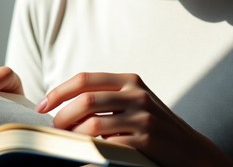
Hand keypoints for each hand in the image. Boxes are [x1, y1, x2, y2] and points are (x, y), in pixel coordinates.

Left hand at [36, 72, 232, 166]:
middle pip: (86, 99)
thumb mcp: (134, 100)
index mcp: (129, 80)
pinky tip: (84, 154)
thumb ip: (108, 95)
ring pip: (93, 123)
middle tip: (52, 128)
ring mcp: (143, 117)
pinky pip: (107, 145)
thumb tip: (66, 101)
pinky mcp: (146, 141)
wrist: (190, 149)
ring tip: (66, 141)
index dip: (59, 91)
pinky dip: (89, 150)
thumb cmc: (153, 124)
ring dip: (72, 135)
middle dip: (61, 115)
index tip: (42, 106)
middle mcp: (136, 93)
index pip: (85, 79)